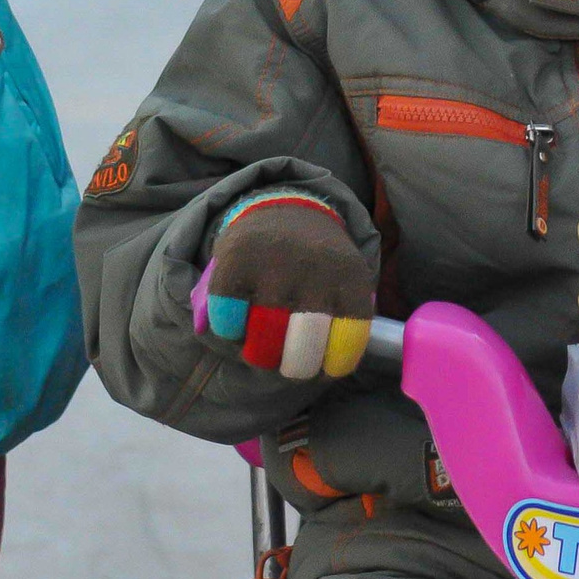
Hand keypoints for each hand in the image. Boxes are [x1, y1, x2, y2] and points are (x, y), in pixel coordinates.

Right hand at [195, 189, 374, 378]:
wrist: (284, 206)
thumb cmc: (316, 262)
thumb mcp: (344, 281)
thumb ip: (342, 324)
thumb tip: (325, 373)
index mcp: (350, 277)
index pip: (346, 345)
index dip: (330, 368)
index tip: (321, 368)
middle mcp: (315, 269)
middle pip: (302, 352)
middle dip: (293, 367)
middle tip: (287, 360)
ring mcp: (274, 264)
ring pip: (263, 344)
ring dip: (259, 355)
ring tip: (261, 343)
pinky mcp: (236, 262)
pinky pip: (227, 324)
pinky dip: (230, 333)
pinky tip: (239, 321)